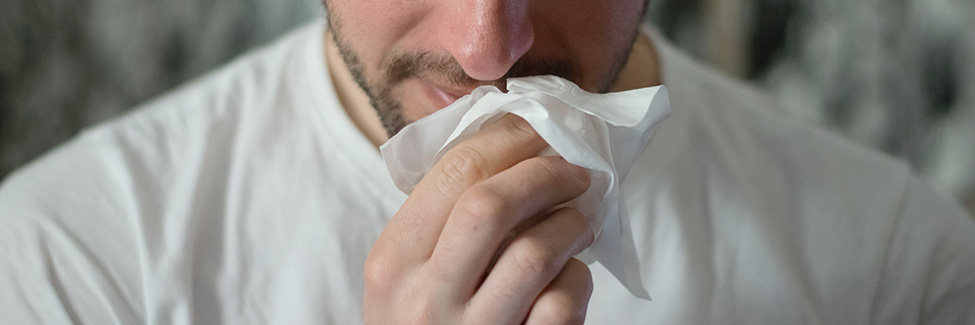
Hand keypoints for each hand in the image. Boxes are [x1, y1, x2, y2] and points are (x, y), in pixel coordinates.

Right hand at [364, 115, 594, 323]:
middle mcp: (423, 298)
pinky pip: (560, 303)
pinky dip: (577, 279)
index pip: (453, 172)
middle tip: (574, 169)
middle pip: (492, 205)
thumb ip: (441, 220)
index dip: (509, 138)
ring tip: (583, 217)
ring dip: (571, 223)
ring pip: (534, 252)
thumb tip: (513, 143)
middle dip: (544, 173)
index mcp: (392, 262)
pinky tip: (572, 275)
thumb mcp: (407, 276)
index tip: (540, 129)